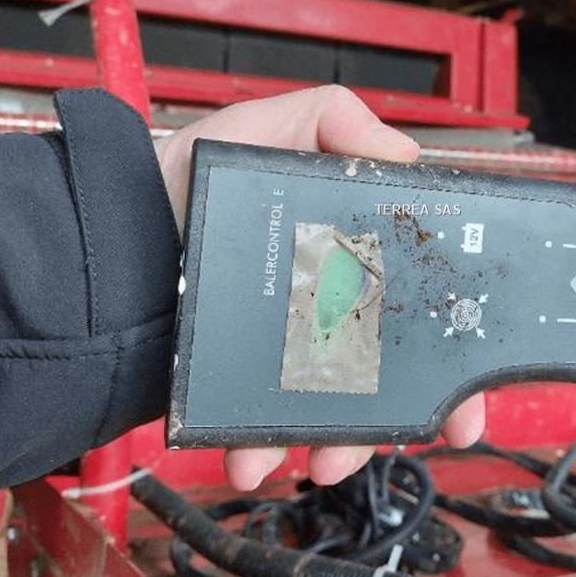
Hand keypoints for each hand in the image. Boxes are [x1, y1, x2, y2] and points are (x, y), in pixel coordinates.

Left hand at [154, 86, 484, 489]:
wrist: (108, 240)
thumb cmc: (179, 181)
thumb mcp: (261, 129)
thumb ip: (332, 120)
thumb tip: (403, 156)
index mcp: (348, 250)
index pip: (418, 301)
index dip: (453, 346)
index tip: (467, 393)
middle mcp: (328, 302)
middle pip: (391, 370)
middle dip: (407, 414)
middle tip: (411, 433)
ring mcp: (287, 346)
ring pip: (339, 409)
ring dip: (344, 442)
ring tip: (320, 456)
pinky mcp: (244, 379)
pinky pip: (271, 425)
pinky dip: (271, 447)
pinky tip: (256, 456)